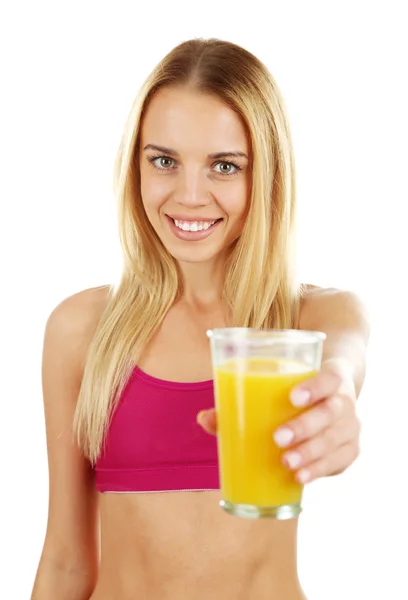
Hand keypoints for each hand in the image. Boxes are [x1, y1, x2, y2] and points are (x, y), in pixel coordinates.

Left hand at [196, 361, 360, 483]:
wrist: (333, 393)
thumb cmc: (295, 390)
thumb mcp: (278, 386)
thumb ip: (242, 400)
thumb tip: (204, 419)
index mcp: (331, 377)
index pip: (330, 378)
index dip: (314, 387)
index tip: (292, 397)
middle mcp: (345, 401)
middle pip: (332, 413)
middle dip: (306, 427)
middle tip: (279, 438)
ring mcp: (351, 427)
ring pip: (336, 441)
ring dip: (311, 453)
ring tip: (287, 463)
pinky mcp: (349, 450)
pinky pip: (339, 462)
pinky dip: (320, 470)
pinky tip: (301, 478)